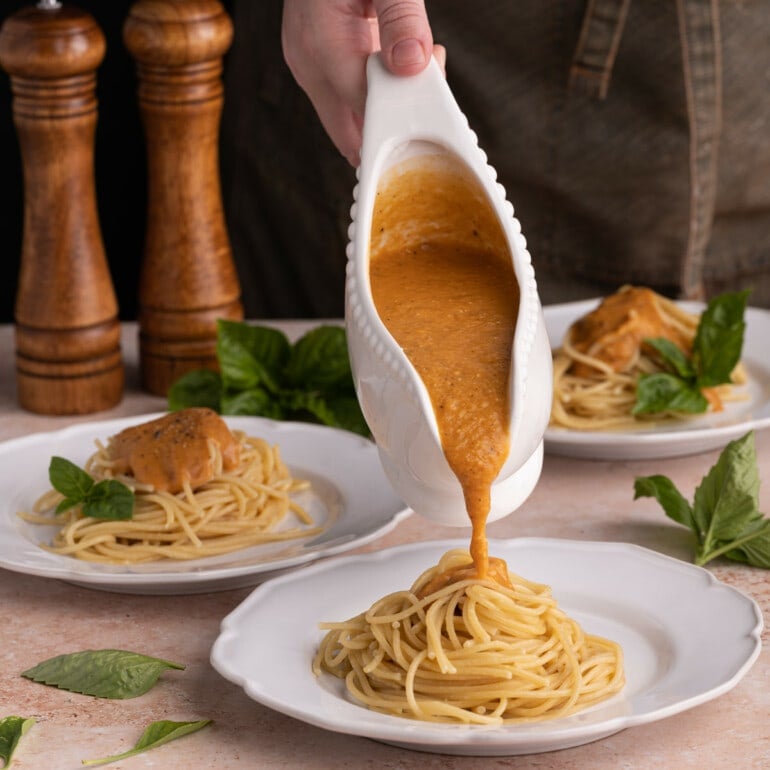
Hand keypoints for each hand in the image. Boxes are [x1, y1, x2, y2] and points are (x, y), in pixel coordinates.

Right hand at [282, 0, 439, 164]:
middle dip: (393, 127)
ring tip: (422, 73)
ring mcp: (312, 67)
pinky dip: (381, 95)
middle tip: (430, 99)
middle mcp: (310, 65)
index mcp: (321, 46)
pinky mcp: (321, 63)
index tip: (435, 110)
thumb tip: (413, 63)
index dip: (401, 118)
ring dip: (390, 110)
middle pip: (352, 133)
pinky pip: (353, 98)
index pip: (364, 111)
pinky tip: (405, 70)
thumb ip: (401, 16)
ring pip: (353, 119)